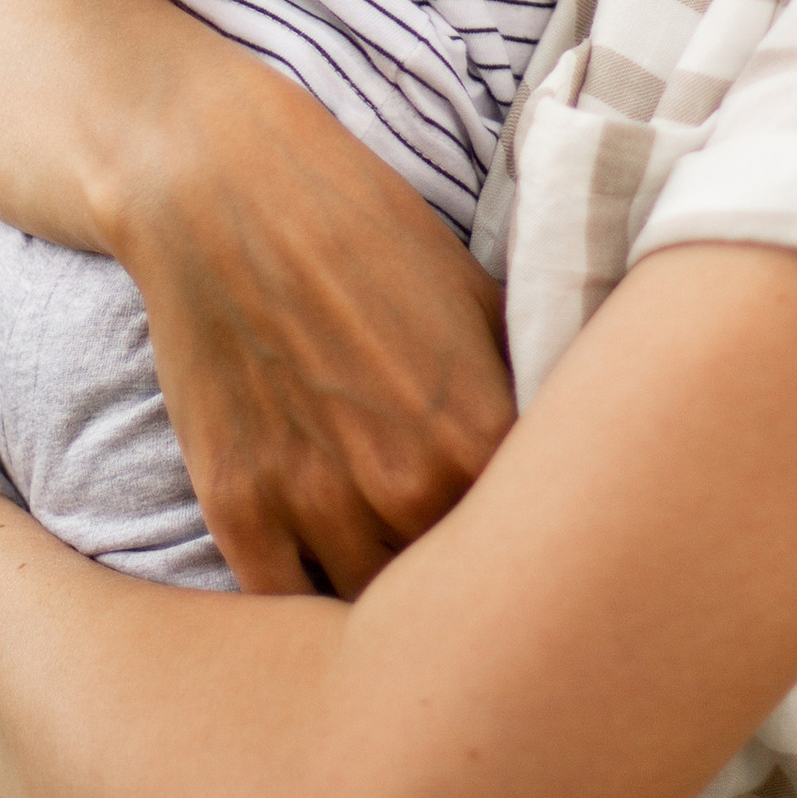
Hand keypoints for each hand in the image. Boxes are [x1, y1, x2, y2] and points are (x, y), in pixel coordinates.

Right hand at [114, 105, 515, 600]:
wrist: (222, 189)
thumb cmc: (362, 227)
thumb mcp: (476, 294)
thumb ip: (524, 388)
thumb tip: (573, 445)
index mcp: (484, 435)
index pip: (537, 543)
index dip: (534, 544)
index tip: (528, 539)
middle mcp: (407, 486)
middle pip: (456, 592)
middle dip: (463, 583)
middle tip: (460, 566)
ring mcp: (316, 504)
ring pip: (371, 607)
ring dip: (384, 594)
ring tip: (390, 571)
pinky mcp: (238, 507)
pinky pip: (284, 602)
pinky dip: (304, 595)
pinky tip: (319, 562)